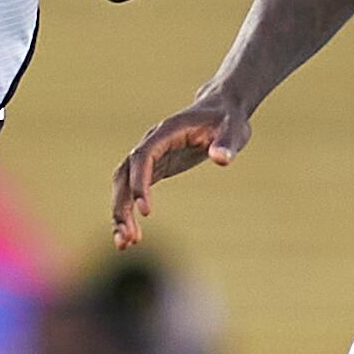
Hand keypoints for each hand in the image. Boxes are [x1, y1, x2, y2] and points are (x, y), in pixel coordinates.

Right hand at [112, 94, 250, 246]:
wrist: (221, 110)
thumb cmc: (227, 119)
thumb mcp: (234, 129)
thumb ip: (227, 144)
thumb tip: (221, 159)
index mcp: (166, 132)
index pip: (143, 157)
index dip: (140, 183)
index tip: (145, 211)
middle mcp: (151, 143)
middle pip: (124, 174)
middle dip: (122, 205)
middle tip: (128, 236)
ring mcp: (150, 157)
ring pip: (124, 185)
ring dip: (120, 213)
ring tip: (125, 244)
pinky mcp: (155, 168)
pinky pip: (133, 191)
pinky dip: (129, 212)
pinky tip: (133, 237)